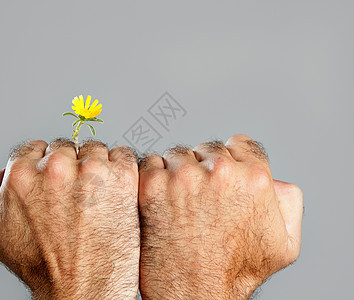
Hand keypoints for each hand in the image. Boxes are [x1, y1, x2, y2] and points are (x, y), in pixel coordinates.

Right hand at [0, 139, 139, 298]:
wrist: (83, 290)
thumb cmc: (41, 267)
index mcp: (21, 175)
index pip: (34, 148)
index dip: (43, 165)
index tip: (54, 182)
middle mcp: (56, 168)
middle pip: (65, 147)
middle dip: (68, 166)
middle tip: (75, 195)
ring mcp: (91, 171)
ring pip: (93, 149)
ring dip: (95, 166)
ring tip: (96, 197)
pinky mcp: (122, 178)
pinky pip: (122, 154)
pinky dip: (121, 167)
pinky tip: (116, 190)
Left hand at [138, 134, 302, 298]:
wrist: (194, 293)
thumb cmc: (236, 272)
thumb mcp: (284, 243)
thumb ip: (288, 202)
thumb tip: (274, 180)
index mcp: (254, 178)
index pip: (240, 144)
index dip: (232, 159)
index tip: (222, 175)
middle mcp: (219, 172)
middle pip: (208, 149)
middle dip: (205, 168)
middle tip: (200, 198)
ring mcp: (183, 177)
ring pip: (178, 155)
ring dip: (177, 172)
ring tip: (180, 204)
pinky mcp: (153, 185)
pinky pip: (151, 163)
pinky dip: (154, 177)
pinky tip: (161, 201)